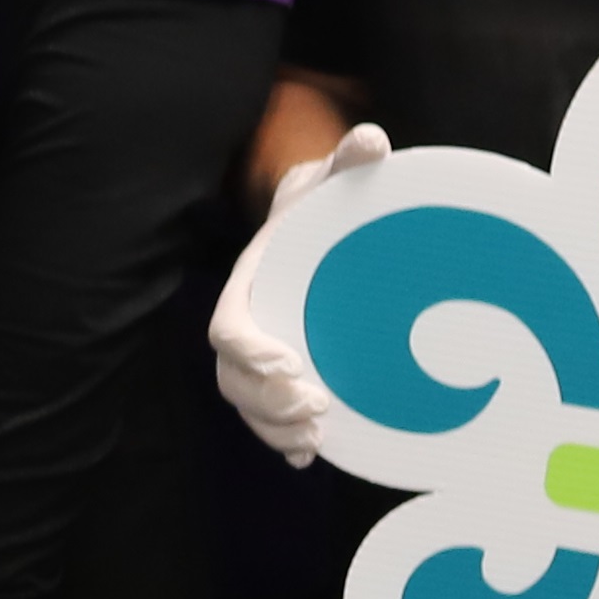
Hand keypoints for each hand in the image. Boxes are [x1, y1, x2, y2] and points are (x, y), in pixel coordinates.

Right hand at [209, 133, 383, 467]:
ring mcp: (263, 353)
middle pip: (232, 379)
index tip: (289, 365)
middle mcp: (249, 323)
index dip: (249, 352)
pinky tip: (312, 458)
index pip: (227, 327)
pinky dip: (284, 444)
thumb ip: (349, 159)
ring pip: (247, 405)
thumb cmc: (324, 202)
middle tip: (319, 411)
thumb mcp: (334, 177)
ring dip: (275, 430)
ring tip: (317, 439)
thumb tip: (372, 140)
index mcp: (250, 282)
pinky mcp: (284, 375)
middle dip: (267, 405)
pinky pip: (268, 418)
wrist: (316, 223)